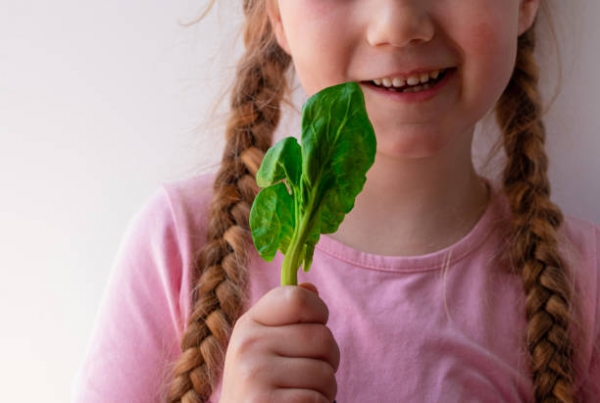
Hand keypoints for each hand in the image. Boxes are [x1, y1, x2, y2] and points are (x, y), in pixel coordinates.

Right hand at [219, 283, 339, 402]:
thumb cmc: (259, 384)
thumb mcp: (264, 344)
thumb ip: (287, 316)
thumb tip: (310, 287)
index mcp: (249, 323)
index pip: (298, 297)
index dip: (319, 312)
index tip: (314, 327)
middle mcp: (247, 345)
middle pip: (322, 337)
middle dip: (328, 359)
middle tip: (307, 372)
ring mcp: (255, 376)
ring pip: (326, 373)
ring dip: (325, 389)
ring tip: (299, 393)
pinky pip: (318, 401)